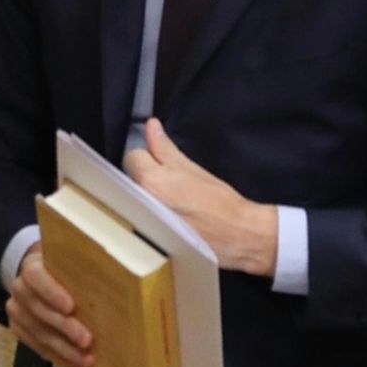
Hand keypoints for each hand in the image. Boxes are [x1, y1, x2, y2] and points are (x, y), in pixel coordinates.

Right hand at [6, 243, 94, 366]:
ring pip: (37, 332)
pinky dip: (55, 356)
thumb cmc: (65, 269)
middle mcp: (20, 289)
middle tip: (87, 341)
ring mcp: (16, 310)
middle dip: (64, 328)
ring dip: (62, 349)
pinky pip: (35, 345)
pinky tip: (72, 364)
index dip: (52, 292)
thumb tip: (121, 277)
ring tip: (85, 360)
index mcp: (33, 267)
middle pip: (39, 310)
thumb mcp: (72, 262)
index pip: (36, 277)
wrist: (40, 276)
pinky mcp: (17, 328)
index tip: (71, 307)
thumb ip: (87, 268)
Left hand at [124, 118, 277, 275]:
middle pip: (129, 178)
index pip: (133, 157)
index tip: (163, 163)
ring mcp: (141, 223)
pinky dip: (148, 214)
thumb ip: (166, 148)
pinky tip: (169, 218)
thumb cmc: (220, 202)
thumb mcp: (193, 169)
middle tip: (170, 183)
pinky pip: (138, 218)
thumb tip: (151, 126)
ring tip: (171, 202)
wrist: (237, 235)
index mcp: (151, 181)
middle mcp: (140, 203)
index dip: (150, 156)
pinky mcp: (146, 239)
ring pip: (131, 198)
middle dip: (145, 176)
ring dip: (145, 195)